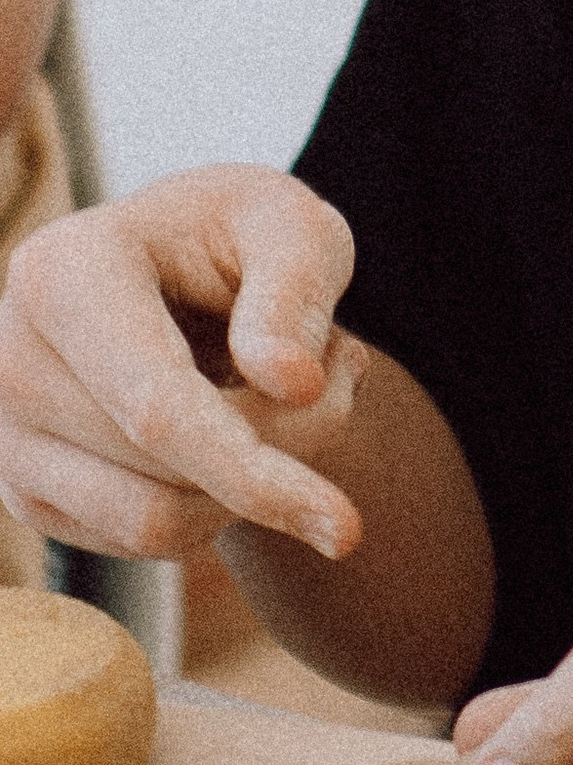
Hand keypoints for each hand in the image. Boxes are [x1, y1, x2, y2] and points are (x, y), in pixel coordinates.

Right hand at [0, 165, 364, 561]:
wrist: (181, 269)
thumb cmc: (241, 238)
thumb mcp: (292, 224)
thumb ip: (297, 289)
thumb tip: (290, 384)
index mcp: (63, 274)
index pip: (158, 407)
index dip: (255, 469)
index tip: (348, 528)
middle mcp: (12, 361)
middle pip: (168, 470)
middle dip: (285, 446)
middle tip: (343, 374)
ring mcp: (10, 438)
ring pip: (154, 523)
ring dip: (252, 480)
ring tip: (292, 393)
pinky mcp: (31, 494)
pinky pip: (143, 541)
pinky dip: (215, 500)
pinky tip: (235, 427)